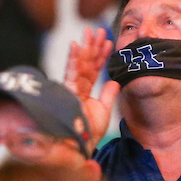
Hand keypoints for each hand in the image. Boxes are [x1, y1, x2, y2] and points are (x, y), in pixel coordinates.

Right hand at [63, 27, 119, 148]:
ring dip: (86, 47)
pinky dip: (73, 59)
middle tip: (100, 30)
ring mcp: (70, 90)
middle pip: (86, 64)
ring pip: (79, 64)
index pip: (94, 71)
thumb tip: (115, 81)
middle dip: (93, 46)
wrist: (76, 150)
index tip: (109, 43)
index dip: (101, 57)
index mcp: (84, 93)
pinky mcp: (65, 93)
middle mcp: (76, 89)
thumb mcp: (104, 112)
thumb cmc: (87, 135)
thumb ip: (108, 96)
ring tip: (91, 31)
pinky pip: (70, 73)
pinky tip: (77, 45)